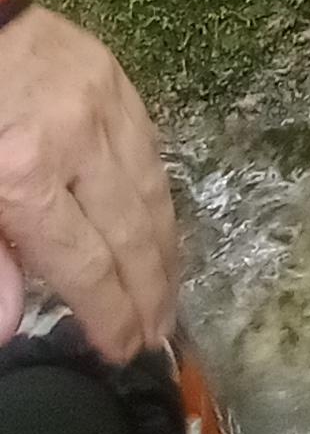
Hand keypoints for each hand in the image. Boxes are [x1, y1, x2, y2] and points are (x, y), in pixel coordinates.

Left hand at [0, 4, 181, 362]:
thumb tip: (11, 328)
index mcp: (25, 173)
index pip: (84, 263)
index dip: (108, 314)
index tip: (123, 352)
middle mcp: (80, 141)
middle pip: (129, 233)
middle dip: (148, 293)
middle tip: (157, 339)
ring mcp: (107, 106)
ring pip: (152, 193)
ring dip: (164, 253)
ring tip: (169, 299)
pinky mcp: (118, 81)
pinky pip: (151, 153)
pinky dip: (160, 201)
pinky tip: (160, 230)